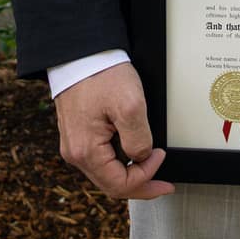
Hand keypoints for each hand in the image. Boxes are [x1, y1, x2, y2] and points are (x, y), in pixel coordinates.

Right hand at [53, 62, 173, 199]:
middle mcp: (76, 153)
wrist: (81, 53)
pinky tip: (134, 153)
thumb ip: (138, 139)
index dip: (145, 178)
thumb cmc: (101, 74)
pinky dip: (121, 160)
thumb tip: (141, 157)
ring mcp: (75, 144)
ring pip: (107, 172)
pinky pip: (101, 158)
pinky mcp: (79, 134)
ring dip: (131, 173)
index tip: (160, 158)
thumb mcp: (130, 105)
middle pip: (111, 184)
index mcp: (85, 151)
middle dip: (141, 184)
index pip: (119, 185)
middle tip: (163, 184)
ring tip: (152, 165)